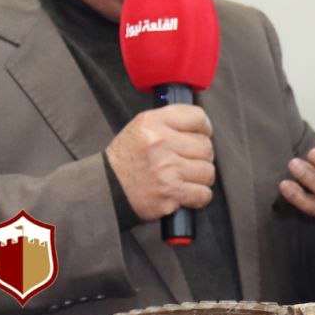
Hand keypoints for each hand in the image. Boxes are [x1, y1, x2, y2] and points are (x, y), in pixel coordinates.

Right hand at [106, 104, 214, 220]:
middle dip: (200, 157)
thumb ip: (168, 122)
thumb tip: (202, 126)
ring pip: (207, 171)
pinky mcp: (170, 192)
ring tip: (182, 178)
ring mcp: (166, 168)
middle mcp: (159, 142)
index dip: (204, 129)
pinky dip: (197, 197)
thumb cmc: (126, 159)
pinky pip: (203, 194)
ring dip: (199, 178)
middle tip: (185, 162)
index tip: (201, 136)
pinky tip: (183, 193)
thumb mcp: (140, 128)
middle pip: (206, 147)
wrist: (107, 187)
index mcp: (152, 122)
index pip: (197, 117)